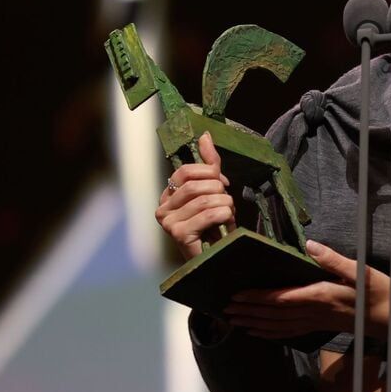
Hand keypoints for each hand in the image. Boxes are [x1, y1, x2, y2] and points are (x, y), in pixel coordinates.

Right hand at [155, 131, 234, 258]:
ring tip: (228, 215)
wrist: (218, 256)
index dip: (209, 173)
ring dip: (226, 205)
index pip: (186, 171)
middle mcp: (162, 208)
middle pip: (196, 184)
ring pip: (206, 199)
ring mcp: (168, 222)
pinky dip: (225, 215)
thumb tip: (205, 135)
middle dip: (220, 191)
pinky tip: (226, 223)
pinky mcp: (178, 234)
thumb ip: (209, 164)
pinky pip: (209, 214)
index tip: (223, 184)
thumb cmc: (215, 224)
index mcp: (168, 195)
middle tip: (227, 204)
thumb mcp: (213, 191)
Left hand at [224, 240, 390, 340]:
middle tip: (224, 309)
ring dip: (254, 323)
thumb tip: (310, 244)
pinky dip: (270, 333)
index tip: (237, 295)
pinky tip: (258, 332)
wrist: (390, 319)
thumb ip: (333, 259)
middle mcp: (313, 311)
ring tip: (233, 320)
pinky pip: (289, 332)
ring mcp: (315, 321)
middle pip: (274, 314)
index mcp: (320, 295)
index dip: (258, 298)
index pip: (281, 298)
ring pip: (278, 325)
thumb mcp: (359, 270)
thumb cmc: (377, 292)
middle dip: (248, 311)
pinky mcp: (318, 326)